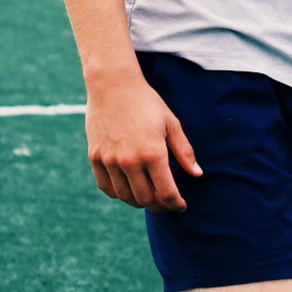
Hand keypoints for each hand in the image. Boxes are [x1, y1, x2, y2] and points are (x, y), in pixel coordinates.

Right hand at [84, 72, 201, 211]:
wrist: (112, 85)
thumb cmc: (146, 102)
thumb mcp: (171, 123)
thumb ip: (184, 152)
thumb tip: (197, 174)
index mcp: (153, 153)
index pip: (166, 193)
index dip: (175, 204)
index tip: (181, 205)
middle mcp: (130, 161)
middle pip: (146, 199)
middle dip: (160, 206)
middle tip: (166, 203)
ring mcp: (110, 161)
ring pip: (126, 197)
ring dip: (139, 202)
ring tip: (149, 197)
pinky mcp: (95, 158)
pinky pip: (106, 187)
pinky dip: (119, 194)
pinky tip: (128, 189)